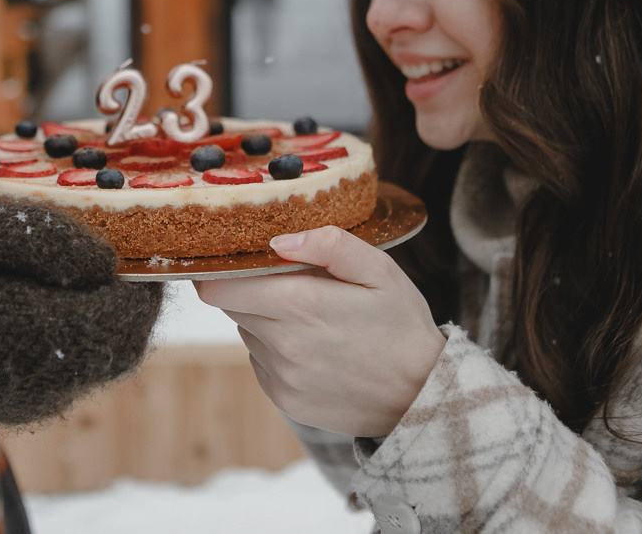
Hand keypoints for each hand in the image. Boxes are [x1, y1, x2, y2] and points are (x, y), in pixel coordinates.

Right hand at [0, 194, 162, 424]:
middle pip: (118, 354)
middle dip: (133, 310)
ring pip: (98, 369)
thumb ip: (49, 238)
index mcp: (17, 334)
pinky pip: (70, 379)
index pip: (116, 324)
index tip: (147, 258)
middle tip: (131, 268)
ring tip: (94, 281)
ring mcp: (20, 404)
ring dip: (109, 327)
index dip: (144, 292)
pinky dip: (82, 344)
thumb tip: (108, 265)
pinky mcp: (12, 407)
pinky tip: (63, 307)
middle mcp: (26, 384)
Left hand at [195, 226, 444, 437]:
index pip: (218, 288)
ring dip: (265, 320)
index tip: (236, 259)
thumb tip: (278, 241)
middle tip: (289, 284)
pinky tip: (314, 347)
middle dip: (250, 290)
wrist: (422, 396)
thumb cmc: (401, 325)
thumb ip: (330, 245)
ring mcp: (282, 377)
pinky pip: (261, 362)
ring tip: (311, 319)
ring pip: (246, 332)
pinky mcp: (285, 400)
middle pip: (231, 307)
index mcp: (301, 305)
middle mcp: (283, 345)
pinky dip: (276, 349)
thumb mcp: (380, 271)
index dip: (219, 270)